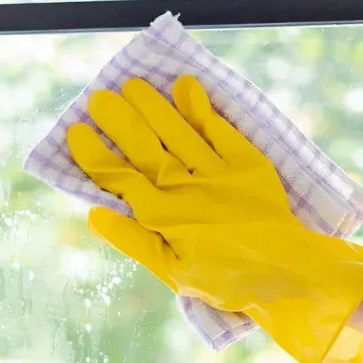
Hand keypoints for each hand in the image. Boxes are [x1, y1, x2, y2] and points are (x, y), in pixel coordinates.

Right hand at [67, 74, 362, 362]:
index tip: (75, 131)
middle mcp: (186, 188)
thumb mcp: (173, 273)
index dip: (94, 154)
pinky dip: (201, 108)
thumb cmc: (225, 278)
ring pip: (177, 132)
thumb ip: (134, 241)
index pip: (119, 178)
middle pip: (144, 147)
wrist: (287, 273)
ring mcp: (217, 173)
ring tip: (132, 84)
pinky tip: (186, 86)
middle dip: (119, 120)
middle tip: (99, 97)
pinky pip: (220, 130)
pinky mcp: (247, 163)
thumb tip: (93, 214)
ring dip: (153, 106)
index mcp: (164, 216)